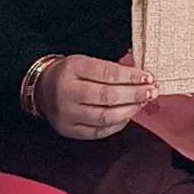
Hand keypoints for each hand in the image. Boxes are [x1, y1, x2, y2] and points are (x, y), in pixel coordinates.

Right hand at [36, 53, 156, 139]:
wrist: (42, 89)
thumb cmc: (69, 74)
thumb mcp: (84, 62)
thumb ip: (109, 69)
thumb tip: (140, 77)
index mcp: (72, 69)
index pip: (107, 73)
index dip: (131, 76)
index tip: (148, 77)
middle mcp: (67, 92)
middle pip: (108, 96)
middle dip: (134, 94)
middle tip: (151, 91)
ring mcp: (67, 114)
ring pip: (106, 116)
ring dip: (130, 110)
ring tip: (141, 103)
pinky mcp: (69, 130)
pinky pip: (99, 131)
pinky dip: (118, 124)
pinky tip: (128, 115)